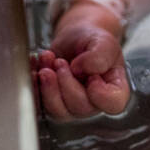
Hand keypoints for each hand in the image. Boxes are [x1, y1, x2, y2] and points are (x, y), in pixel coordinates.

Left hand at [32, 1, 129, 119]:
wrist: (74, 39)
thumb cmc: (93, 42)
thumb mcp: (103, 42)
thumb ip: (99, 56)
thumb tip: (81, 69)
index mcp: (114, 89)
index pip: (113, 103)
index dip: (100, 94)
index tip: (91, 76)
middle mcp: (94, 102)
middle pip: (81, 107)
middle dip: (66, 82)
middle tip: (61, 62)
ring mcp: (71, 106)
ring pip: (57, 110)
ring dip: (48, 85)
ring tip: (48, 60)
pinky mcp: (51, 103)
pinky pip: (39, 104)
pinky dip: (34, 84)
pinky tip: (36, 66)